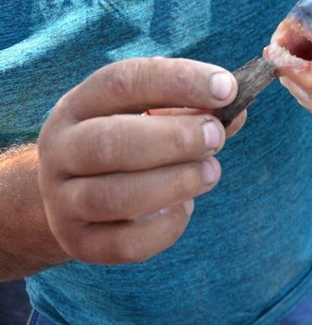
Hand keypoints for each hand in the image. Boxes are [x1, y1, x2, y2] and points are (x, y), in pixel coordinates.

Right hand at [37, 57, 244, 264]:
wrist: (74, 194)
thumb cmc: (130, 144)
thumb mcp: (152, 116)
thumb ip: (195, 111)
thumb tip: (236, 112)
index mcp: (81, 104)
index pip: (123, 82)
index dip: (179, 81)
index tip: (226, 87)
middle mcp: (61, 149)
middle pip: (110, 143)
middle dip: (176, 140)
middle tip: (217, 138)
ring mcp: (63, 200)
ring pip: (116, 197)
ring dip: (176, 183)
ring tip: (210, 173)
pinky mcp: (80, 243)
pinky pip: (127, 243)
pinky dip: (167, 227)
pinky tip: (183, 209)